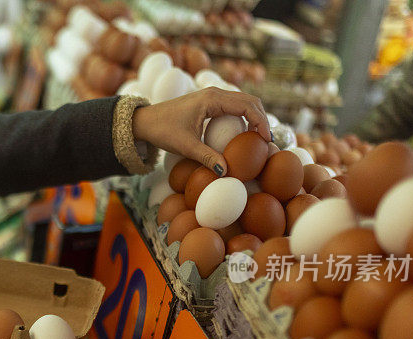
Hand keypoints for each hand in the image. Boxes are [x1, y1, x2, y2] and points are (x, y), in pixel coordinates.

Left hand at [132, 88, 271, 175]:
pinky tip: (244, 133)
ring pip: (243, 102)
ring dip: (254, 117)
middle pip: (249, 101)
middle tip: (267, 140)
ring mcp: (212, 96)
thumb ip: (206, 157)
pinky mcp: (209, 102)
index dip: (261, 122)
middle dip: (262, 119)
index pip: (247, 106)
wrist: (145, 121)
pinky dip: (243, 117)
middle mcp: (215, 93)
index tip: (266, 140)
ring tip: (260, 138)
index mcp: (212, 99)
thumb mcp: (185, 146)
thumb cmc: (163, 131)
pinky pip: (233, 106)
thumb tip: (226, 171)